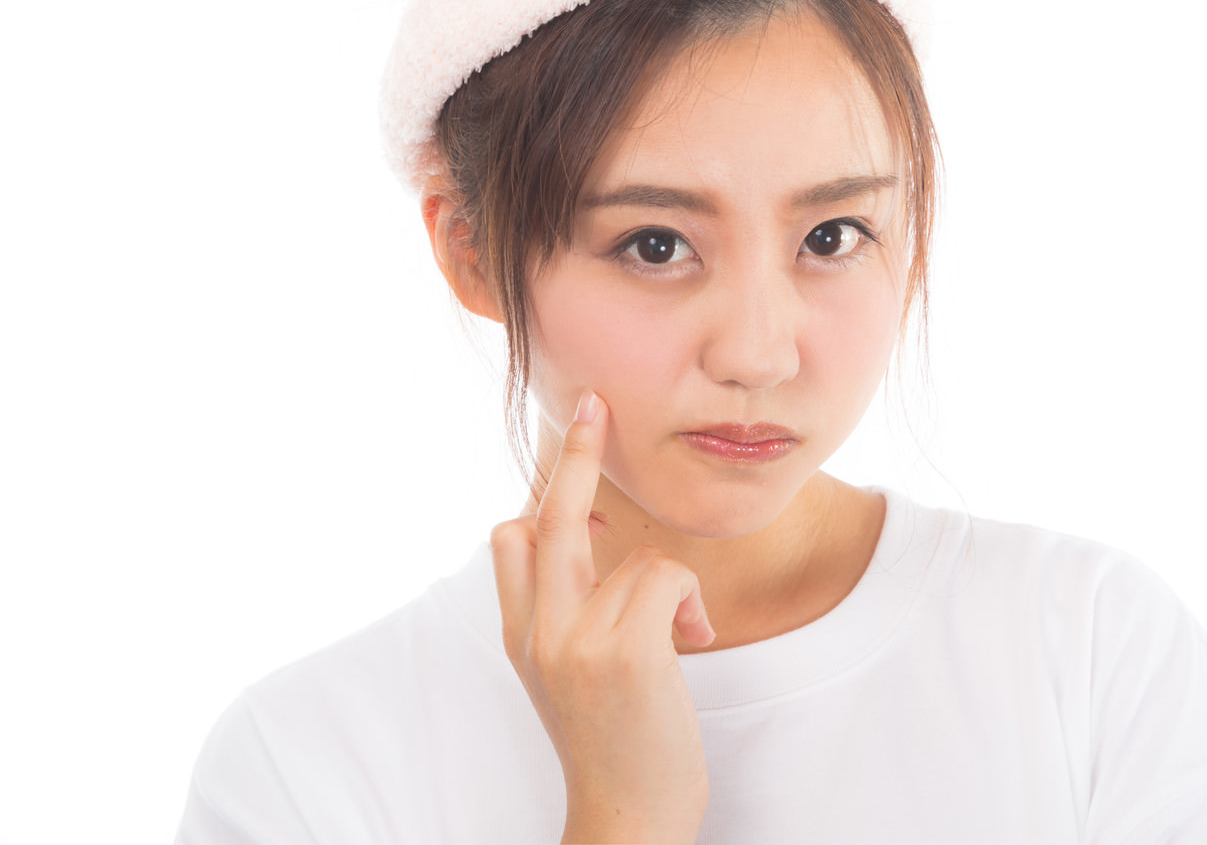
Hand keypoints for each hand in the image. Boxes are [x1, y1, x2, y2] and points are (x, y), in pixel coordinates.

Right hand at [490, 388, 714, 844]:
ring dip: (674, 590)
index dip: (542, 494)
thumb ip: (566, 614)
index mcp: (521, 635)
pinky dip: (692, 605)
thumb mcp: (567, 677)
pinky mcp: (623, 652)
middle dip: (577, 453)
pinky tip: (694, 647)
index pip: (512, 537)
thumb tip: (589, 546)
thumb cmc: (615, 747)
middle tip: (596, 402)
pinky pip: (667, 579)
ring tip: (683, 640)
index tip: (565, 460)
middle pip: (549, 514)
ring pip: (637, 558)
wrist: (625, 821)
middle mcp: (537, 630)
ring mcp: (575, 639)